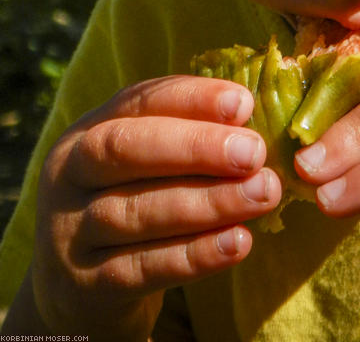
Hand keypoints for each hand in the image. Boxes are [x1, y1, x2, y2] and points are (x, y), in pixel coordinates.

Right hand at [30, 75, 281, 338]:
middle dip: (196, 148)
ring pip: (137, 212)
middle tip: (254, 152)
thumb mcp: (145, 162)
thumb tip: (248, 116)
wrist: (77, 289)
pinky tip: (238, 242)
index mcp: (88, 130)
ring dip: (208, 202)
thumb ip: (187, 134)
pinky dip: (194, 255)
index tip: (243, 103)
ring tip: (261, 194)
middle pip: (126, 150)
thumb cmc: (132, 201)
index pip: (137, 101)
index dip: (191, 99)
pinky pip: (142, 269)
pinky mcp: (85, 286)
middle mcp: (69, 174)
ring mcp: (70, 232)